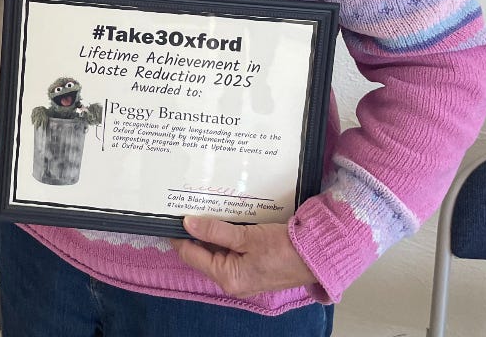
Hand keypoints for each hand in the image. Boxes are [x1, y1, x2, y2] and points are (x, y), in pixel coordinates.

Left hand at [170, 218, 317, 297]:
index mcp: (228, 277)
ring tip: (200, 208)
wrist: (317, 256)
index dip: (178, 235)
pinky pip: (229, 249)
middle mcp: (232, 280)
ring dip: (209, 232)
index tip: (169, 216)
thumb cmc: (285, 249)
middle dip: (194, 231)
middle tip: (185, 206)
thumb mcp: (247, 236)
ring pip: (215, 250)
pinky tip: (221, 218)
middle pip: (202, 253)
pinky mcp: (251, 265)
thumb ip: (215, 230)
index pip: (191, 254)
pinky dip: (223, 235)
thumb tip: (187, 223)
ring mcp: (241, 273)